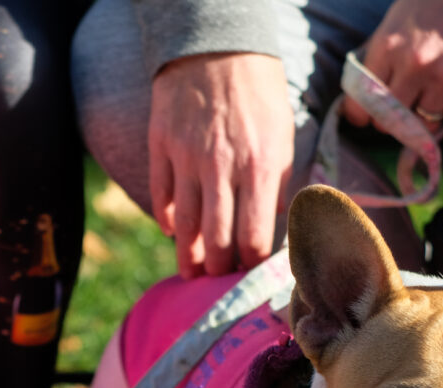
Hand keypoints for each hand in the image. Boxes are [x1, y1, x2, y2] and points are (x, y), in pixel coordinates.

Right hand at [148, 51, 293, 276]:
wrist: (217, 46)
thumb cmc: (257, 94)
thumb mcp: (281, 135)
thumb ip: (276, 181)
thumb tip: (269, 224)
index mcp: (259, 166)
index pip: (253, 237)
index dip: (250, 265)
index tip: (249, 276)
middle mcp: (221, 167)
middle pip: (215, 238)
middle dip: (217, 270)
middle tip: (217, 285)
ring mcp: (186, 158)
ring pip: (184, 224)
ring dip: (187, 255)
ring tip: (190, 273)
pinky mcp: (161, 147)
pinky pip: (161, 195)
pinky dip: (167, 217)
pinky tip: (173, 229)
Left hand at [343, 0, 442, 131]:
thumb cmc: (424, 12)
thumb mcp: (389, 31)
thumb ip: (376, 69)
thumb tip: (360, 111)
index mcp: (387, 49)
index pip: (361, 105)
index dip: (361, 116)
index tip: (365, 116)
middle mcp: (415, 63)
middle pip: (391, 123)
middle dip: (392, 121)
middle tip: (401, 107)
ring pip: (425, 124)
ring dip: (425, 116)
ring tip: (430, 93)